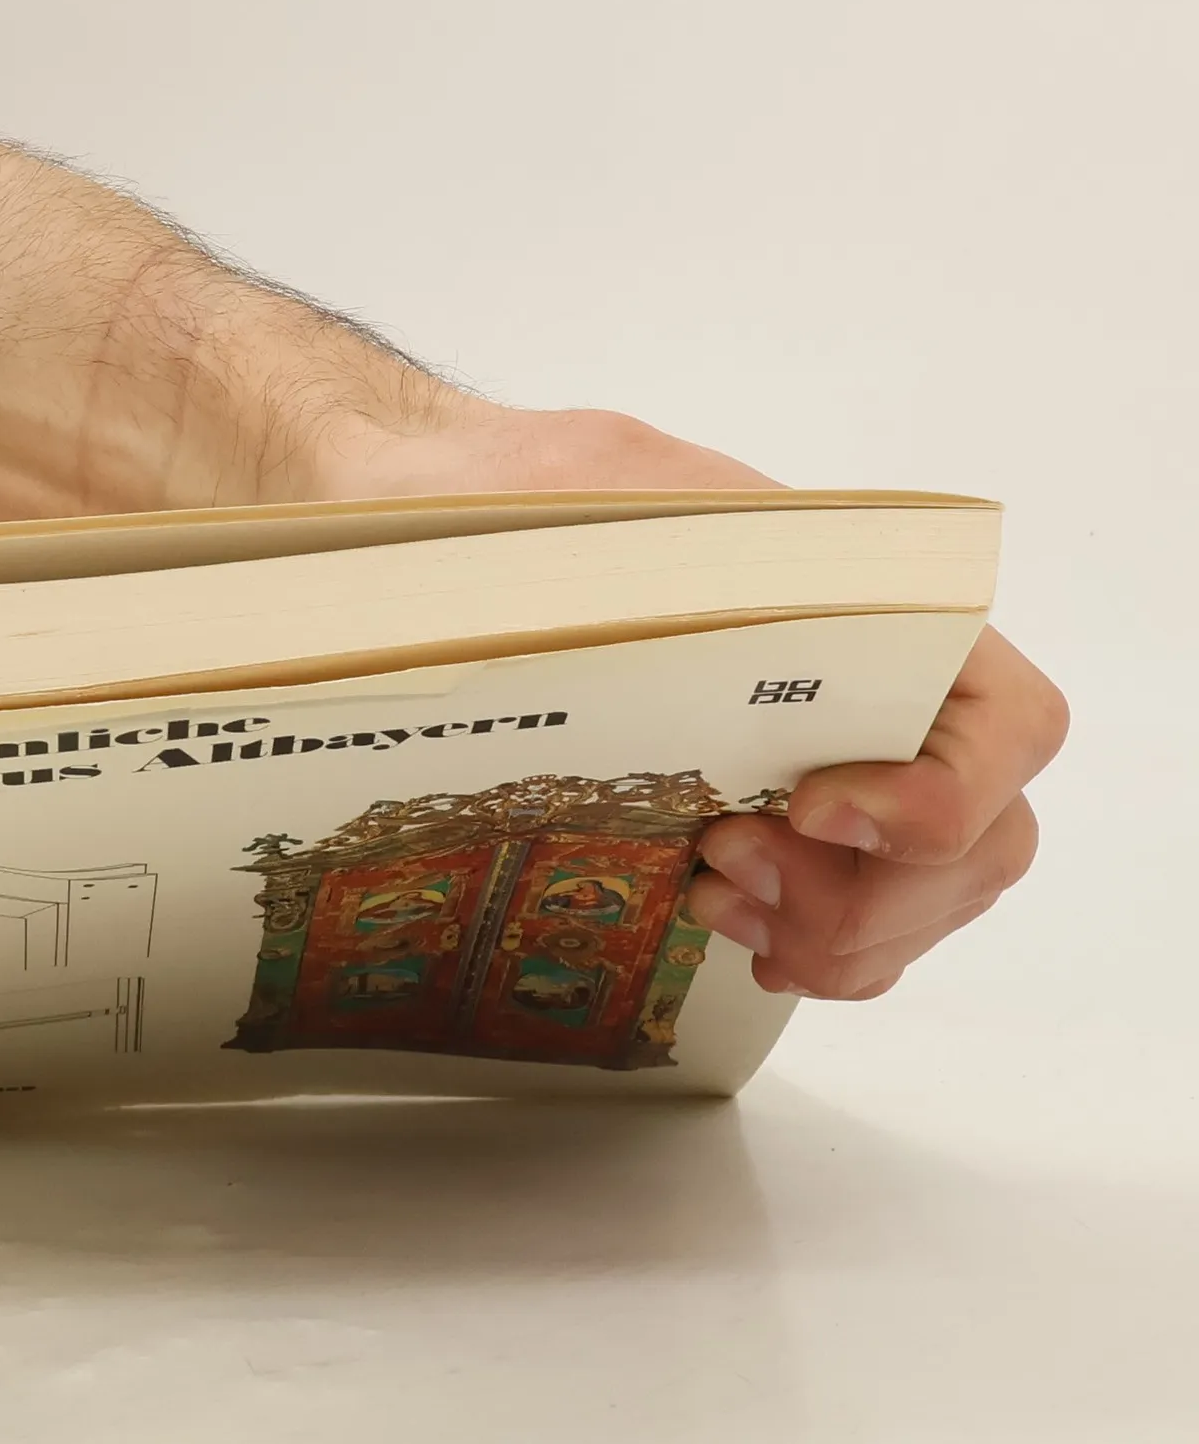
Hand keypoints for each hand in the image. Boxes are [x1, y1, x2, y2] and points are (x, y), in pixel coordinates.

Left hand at [314, 401, 1067, 1000]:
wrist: (437, 511)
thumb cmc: (504, 494)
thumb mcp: (570, 495)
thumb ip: (631, 547)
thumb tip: (634, 626)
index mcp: (868, 600)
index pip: (1007, 719)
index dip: (945, 794)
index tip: (811, 808)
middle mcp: (877, 688)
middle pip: (983, 841)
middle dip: (867, 895)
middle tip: (723, 865)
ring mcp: (840, 760)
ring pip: (926, 897)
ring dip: (835, 932)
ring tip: (711, 892)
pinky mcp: (779, 816)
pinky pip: (859, 920)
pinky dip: (814, 949)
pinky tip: (727, 927)